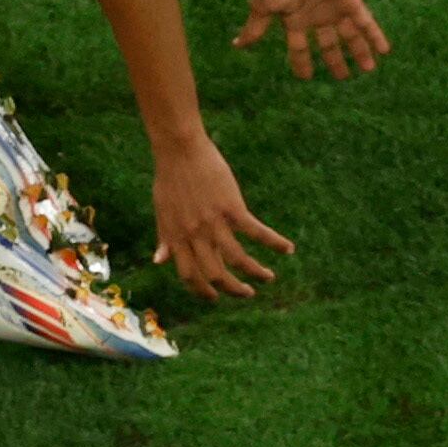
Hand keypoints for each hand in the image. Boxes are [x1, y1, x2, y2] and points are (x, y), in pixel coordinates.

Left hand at [151, 133, 294, 300]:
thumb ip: (165, 238)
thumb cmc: (169, 178)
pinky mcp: (232, 208)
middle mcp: (195, 235)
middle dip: (233, 289)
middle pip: (216, 274)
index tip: (215, 297)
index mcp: (177, 238)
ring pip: (238, 259)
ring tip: (268, 278)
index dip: (202, 290)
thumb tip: (159, 261)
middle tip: (248, 294)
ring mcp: (214, 223)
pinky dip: (274, 242)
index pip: (189, 275)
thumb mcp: (162, 211)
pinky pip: (256, 232)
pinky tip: (288, 248)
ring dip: (256, 273)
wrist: (180, 149)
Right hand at [234, 0, 390, 80]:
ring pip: (350, 36)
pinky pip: (366, 22)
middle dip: (336, 60)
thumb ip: (255, 28)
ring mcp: (335, 9)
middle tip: (343, 77)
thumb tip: (236, 46)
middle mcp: (317, 17)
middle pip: (329, 44)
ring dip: (359, 51)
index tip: (306, 78)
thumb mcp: (263, 7)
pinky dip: (375, 36)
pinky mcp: (351, 1)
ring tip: (369, 68)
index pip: (300, 48)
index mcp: (295, 20)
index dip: (302, 62)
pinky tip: (384, 50)